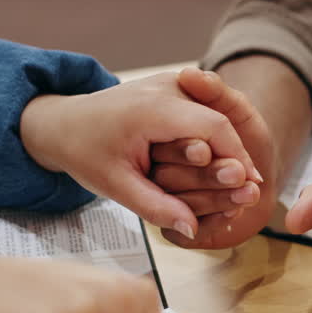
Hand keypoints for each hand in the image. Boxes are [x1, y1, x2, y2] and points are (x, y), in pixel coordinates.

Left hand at [20, 68, 260, 241]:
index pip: (212, 128)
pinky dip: (215, 137)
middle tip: (250, 188)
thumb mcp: (115, 186)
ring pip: (214, 114)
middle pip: (219, 121)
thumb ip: (155, 208)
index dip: (236, 158)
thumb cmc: (84, 152)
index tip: (248, 186)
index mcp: (150, 109)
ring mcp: (170, 82)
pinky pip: (203, 111)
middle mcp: (165, 87)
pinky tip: (223, 163)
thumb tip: (192, 230)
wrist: (61, 122)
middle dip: (237, 156)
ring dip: (228, 147)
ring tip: (239, 179)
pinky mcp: (173, 86)